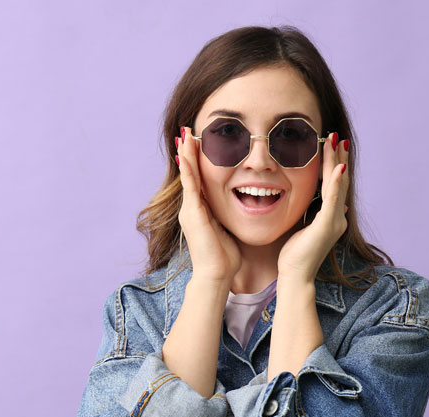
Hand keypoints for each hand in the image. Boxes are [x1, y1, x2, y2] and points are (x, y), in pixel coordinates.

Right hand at [175, 127, 240, 283]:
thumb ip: (229, 218)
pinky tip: (187, 153)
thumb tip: (243, 209)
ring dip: (187, 154)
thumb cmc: (226, 258)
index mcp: (201, 211)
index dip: (199, 162)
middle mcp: (192, 208)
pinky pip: (190, 186)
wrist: (217, 275)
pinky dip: (188, 168)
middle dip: (190, 152)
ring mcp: (190, 210)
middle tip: (188, 130)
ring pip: (188, 176)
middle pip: (191, 174)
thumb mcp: (228, 231)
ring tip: (185, 134)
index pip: (200, 180)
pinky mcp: (192, 214)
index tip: (201, 144)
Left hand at [277, 133, 349, 283]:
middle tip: (337, 136)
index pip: (334, 185)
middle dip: (339, 157)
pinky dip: (336, 183)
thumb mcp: (302, 227)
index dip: (334, 165)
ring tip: (337, 142)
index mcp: (332, 217)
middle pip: (340, 181)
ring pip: (339, 186)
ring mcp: (335, 222)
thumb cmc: (294, 255)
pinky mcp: (327, 227)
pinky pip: (333, 200)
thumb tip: (314, 203)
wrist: (295, 276)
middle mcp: (338, 218)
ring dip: (338, 162)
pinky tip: (337, 168)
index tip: (331, 145)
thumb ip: (310, 213)